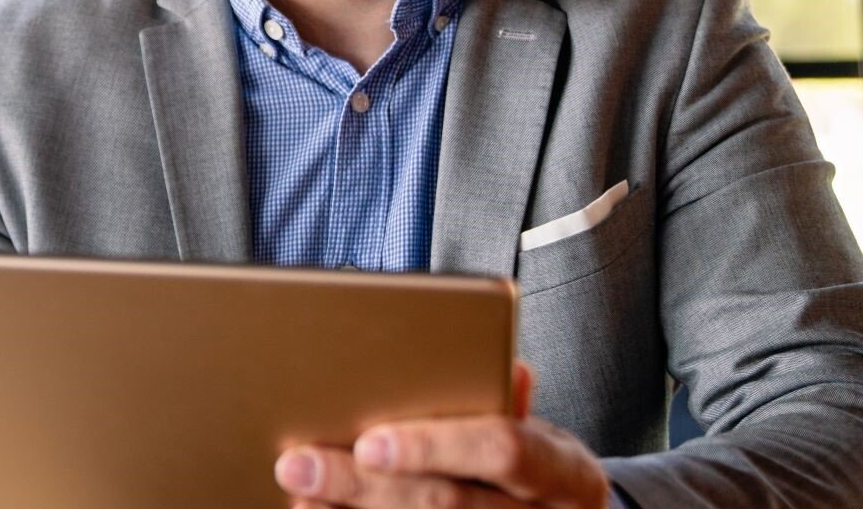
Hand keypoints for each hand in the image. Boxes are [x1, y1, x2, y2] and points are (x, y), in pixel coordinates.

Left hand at [273, 361, 608, 508]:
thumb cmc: (533, 466)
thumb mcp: (537, 432)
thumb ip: (502, 401)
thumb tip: (502, 367)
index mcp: (563, 471)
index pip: (502, 448)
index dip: (435, 444)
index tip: (370, 441)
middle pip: (450, 503)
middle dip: (365, 485)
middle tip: (299, 464)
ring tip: (301, 498)